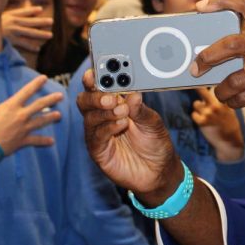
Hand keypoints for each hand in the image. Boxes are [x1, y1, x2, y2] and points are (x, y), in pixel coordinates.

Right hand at [0, 75, 62, 159]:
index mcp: (11, 106)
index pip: (26, 91)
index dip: (36, 83)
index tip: (44, 78)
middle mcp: (21, 115)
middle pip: (40, 105)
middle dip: (51, 99)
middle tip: (60, 96)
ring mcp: (24, 128)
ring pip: (41, 121)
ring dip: (51, 118)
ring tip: (59, 115)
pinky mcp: (23, 140)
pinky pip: (36, 140)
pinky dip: (44, 141)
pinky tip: (52, 141)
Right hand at [1, 6, 53, 52]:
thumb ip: (10, 14)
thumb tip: (21, 10)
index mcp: (9, 16)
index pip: (23, 12)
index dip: (32, 10)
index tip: (40, 9)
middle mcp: (13, 23)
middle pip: (30, 21)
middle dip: (41, 21)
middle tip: (51, 21)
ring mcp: (13, 32)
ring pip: (29, 32)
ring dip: (40, 34)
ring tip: (50, 35)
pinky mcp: (11, 41)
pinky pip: (23, 44)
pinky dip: (31, 46)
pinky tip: (38, 49)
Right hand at [77, 69, 181, 202]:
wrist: (159, 171)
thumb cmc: (155, 143)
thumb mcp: (153, 122)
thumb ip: (141, 109)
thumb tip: (133, 94)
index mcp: (115, 103)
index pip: (99, 87)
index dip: (94, 78)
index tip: (95, 72)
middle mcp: (102, 116)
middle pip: (86, 100)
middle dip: (95, 95)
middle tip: (111, 97)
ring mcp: (98, 133)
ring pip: (89, 117)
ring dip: (105, 112)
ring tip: (122, 111)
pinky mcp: (98, 151)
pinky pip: (96, 136)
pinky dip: (108, 127)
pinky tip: (121, 124)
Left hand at [190, 0, 244, 113]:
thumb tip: (220, 49)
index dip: (221, 1)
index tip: (201, 6)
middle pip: (232, 45)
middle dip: (207, 56)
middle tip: (195, 66)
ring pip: (235, 80)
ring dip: (221, 89)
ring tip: (219, 91)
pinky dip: (234, 101)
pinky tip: (233, 100)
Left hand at [191, 87, 243, 162]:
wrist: (230, 142)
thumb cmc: (229, 125)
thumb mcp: (229, 109)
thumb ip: (221, 99)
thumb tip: (210, 89)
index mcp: (224, 100)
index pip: (213, 87)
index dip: (205, 82)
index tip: (199, 77)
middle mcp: (217, 105)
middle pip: (201, 90)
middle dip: (196, 87)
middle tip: (189, 82)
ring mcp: (209, 113)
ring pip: (196, 104)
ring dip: (198, 108)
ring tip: (205, 114)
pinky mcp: (203, 122)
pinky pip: (194, 115)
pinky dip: (196, 118)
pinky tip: (203, 122)